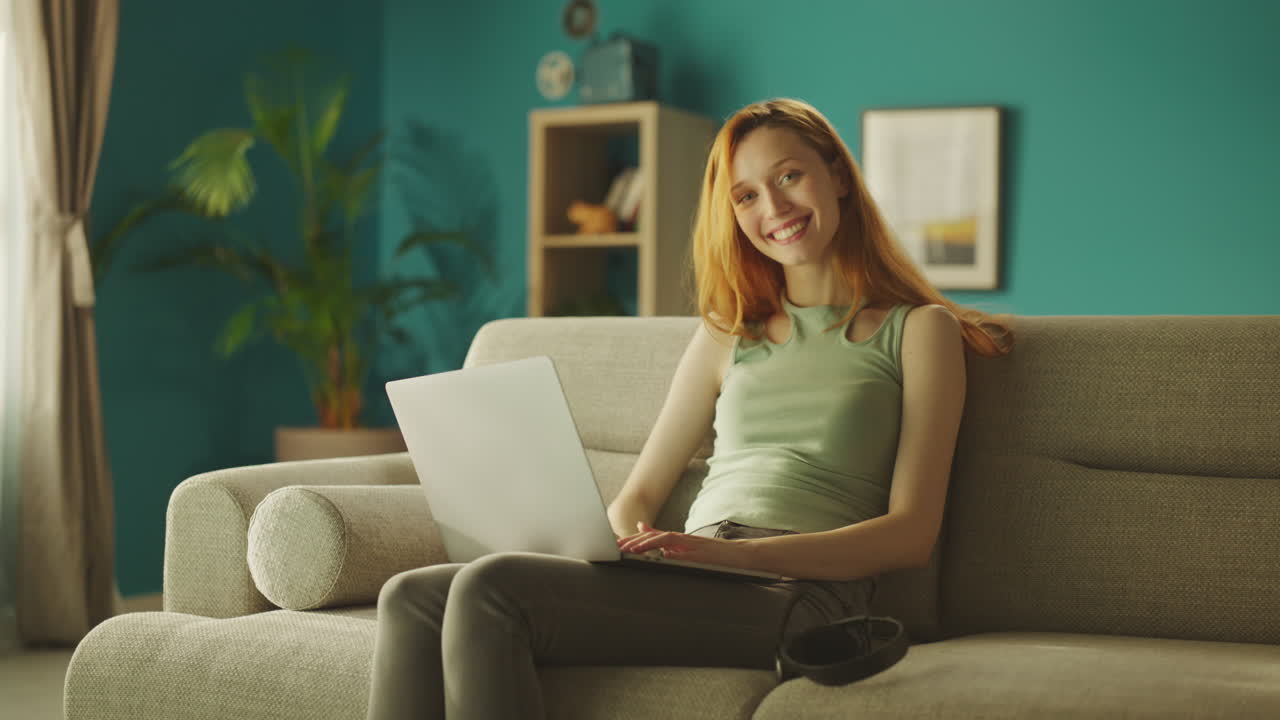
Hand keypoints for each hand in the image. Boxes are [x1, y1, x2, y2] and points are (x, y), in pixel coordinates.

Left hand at [616, 521, 754, 569]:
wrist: (742, 555)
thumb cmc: (718, 557)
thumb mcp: (693, 552)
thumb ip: (676, 549)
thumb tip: (660, 550)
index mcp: (681, 541)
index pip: (654, 537)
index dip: (636, 540)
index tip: (620, 544)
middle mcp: (684, 540)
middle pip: (655, 536)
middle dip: (635, 541)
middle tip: (619, 546)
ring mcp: (692, 545)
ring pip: (665, 540)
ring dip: (647, 544)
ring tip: (631, 549)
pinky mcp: (701, 553)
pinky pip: (683, 551)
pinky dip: (670, 552)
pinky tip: (658, 555)